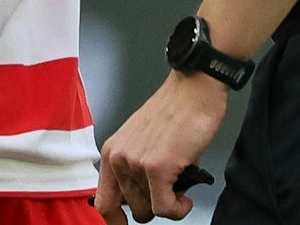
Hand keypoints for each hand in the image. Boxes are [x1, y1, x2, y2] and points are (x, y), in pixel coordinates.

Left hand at [95, 72, 228, 222]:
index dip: (116, 219)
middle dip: (154, 205)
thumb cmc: (177, 110)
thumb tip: (146, 197)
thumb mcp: (144, 139)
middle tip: (170, 191)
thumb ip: (137, 167)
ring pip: (150, 210)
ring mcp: (136, 164)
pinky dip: (179, 209)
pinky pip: (165, 208)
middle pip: (132, 209)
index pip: (104, 202)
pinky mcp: (157, 168)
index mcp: (112, 151)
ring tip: (181, 187)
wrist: (195, 88)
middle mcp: (119, 158)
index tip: (127, 224)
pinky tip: (186, 199)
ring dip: (169, 205)